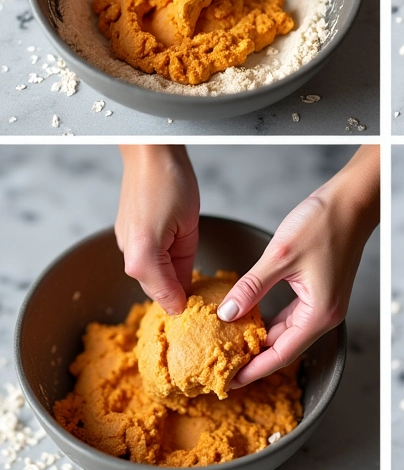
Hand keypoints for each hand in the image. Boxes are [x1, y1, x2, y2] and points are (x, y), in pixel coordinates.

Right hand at [116, 146, 199, 314]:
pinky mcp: (133, 233)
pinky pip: (151, 259)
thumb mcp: (186, 229)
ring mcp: (130, 243)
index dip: (184, 308)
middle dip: (178, 297)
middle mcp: (131, 253)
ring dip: (172, 282)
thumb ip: (179, 267)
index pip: (165, 297)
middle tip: (207, 308)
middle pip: (158, 289)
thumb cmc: (169, 183)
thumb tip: (180, 297)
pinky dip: (166, 267)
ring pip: (154, 275)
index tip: (204, 317)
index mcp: (142, 256)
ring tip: (199, 291)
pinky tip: (182, 267)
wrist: (152, 152)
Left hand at [219, 147, 379, 385]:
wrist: (352, 201)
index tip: (227, 382)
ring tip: (231, 345)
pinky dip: (272, 320)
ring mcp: (325, 302)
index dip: (252, 370)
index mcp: (318, 313)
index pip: (280, 354)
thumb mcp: (281, 255)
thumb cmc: (324, 223)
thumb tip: (227, 313)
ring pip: (288, 331)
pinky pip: (293, 315)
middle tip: (221, 364)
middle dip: (254, 357)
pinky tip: (251, 317)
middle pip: (285, 347)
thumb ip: (252, 287)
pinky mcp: (322, 290)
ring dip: (262, 338)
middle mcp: (325, 314)